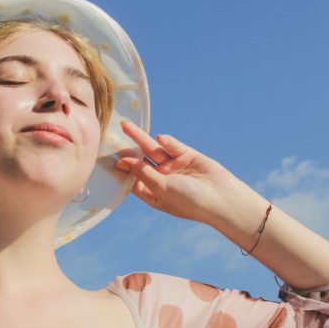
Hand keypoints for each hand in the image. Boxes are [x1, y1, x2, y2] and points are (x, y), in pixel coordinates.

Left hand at [115, 121, 258, 227]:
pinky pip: (173, 147)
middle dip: (128, 151)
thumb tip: (124, 162)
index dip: (122, 171)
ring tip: (127, 126)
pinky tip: (161, 139)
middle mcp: (162, 179)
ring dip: (141, 139)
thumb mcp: (161, 188)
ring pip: (153, 151)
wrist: (221, 198)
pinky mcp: (187, 156)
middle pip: (141, 162)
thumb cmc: (189, 200)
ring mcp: (175, 167)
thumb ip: (142, 173)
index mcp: (154, 193)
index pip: (133, 180)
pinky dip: (167, 142)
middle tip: (112, 137)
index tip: (107, 160)